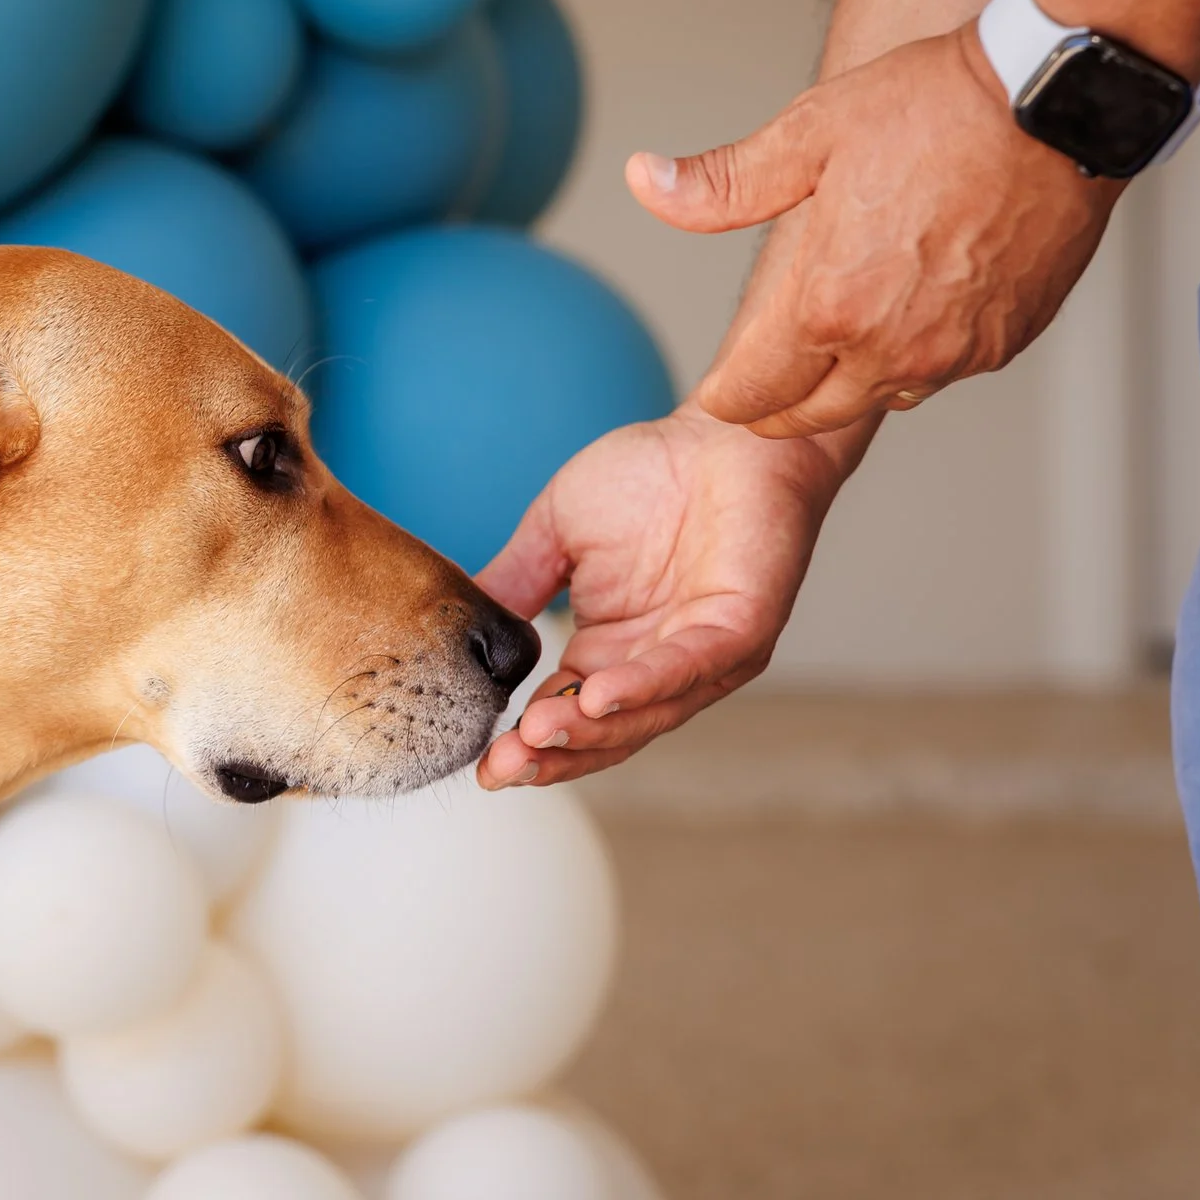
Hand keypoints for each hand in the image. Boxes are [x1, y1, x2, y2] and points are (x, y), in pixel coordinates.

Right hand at [474, 405, 868, 788]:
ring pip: (645, 714)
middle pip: (603, 735)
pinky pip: (688, 668)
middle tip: (498, 769)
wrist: (727, 430)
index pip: (565, 716)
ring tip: (535, 736)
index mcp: (611, 652)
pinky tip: (595, 697)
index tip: (481, 766)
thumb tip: (457, 632)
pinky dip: (641, 686)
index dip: (526, 746)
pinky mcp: (743, 629)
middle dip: (550, 757)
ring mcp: (704, 655)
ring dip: (589, 733)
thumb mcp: (554, 533)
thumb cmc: (651, 475)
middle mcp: (656, 667)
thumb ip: (513, 582)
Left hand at [630, 24, 1118, 438]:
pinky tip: (904, 316)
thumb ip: (720, 184)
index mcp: (827, 307)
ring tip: (831, 344)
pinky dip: (912, 357)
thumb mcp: (807, 135)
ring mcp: (954, 351)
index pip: (750, 395)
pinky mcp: (1004, 342)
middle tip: (760, 384)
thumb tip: (642, 181)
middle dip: (776, 403)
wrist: (1057, 98)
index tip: (717, 388)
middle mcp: (890, 347)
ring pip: (878, 397)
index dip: (724, 395)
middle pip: (809, 415)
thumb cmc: (934, 107)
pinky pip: (940, 372)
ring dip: (848, 381)